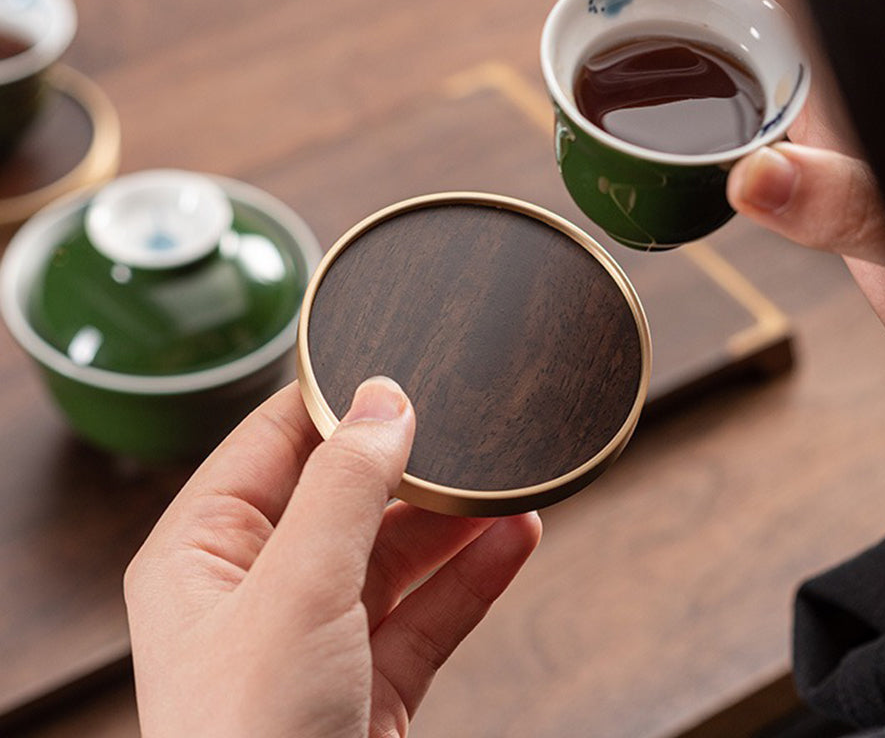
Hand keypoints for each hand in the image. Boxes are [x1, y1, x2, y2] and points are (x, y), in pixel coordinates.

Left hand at [125, 378, 541, 737]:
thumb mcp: (294, 592)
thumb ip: (341, 487)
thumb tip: (383, 399)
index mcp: (204, 552)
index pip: (272, 441)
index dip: (334, 400)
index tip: (399, 362)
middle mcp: (257, 588)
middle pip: (344, 494)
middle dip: (410, 464)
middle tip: (470, 427)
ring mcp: (316, 637)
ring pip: (396, 552)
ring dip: (453, 519)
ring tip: (510, 481)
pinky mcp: (370, 683)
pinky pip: (430, 610)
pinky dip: (475, 574)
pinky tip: (518, 538)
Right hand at [575, 0, 884, 436]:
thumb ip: (838, 198)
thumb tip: (751, 179)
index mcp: (857, 52)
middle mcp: (837, 68)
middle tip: (584, 5)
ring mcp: (826, 106)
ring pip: (732, 48)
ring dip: (666, 44)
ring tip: (602, 54)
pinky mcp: (815, 146)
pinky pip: (738, 103)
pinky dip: (688, 100)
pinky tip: (660, 119)